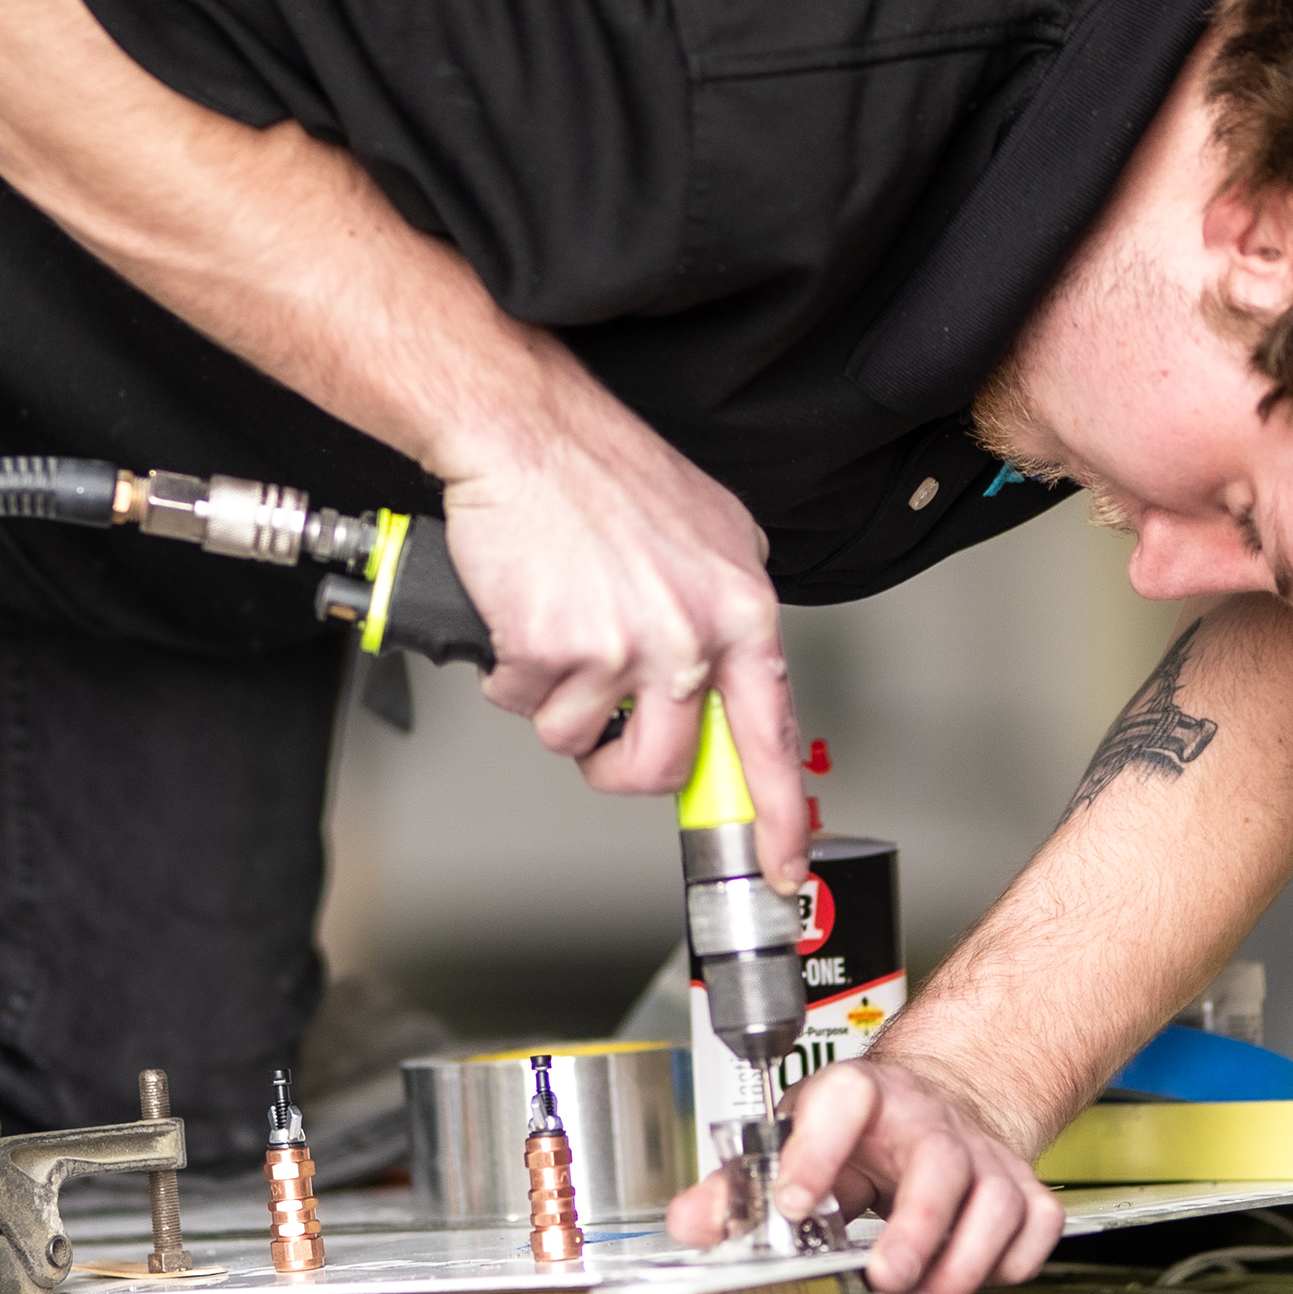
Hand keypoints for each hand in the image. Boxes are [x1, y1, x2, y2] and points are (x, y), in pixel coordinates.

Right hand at [434, 380, 808, 881]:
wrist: (525, 430)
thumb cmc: (605, 471)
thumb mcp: (711, 533)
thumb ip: (726, 612)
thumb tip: (724, 682)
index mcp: (742, 610)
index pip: (771, 735)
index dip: (776, 815)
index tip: (781, 863)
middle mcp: (692, 635)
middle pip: (660, 766)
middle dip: (617, 763)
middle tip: (599, 730)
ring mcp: (624, 646)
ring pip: (575, 738)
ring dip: (553, 700)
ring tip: (555, 628)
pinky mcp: (555, 648)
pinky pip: (523, 702)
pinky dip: (511, 668)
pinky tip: (524, 610)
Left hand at [668, 1053, 1062, 1293]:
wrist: (942, 1101)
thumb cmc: (861, 1130)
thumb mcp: (794, 1141)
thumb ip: (738, 1188)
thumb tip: (691, 1224)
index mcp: (865, 1098)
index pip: (846, 1098)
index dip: (818, 1148)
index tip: (793, 1200)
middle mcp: (932, 1123)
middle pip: (941, 1162)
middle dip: (916, 1229)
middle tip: (883, 1276)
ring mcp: (983, 1156)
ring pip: (999, 1203)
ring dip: (961, 1266)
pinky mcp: (1023, 1188)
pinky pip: (1037, 1228)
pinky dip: (1011, 1265)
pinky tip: (971, 1282)